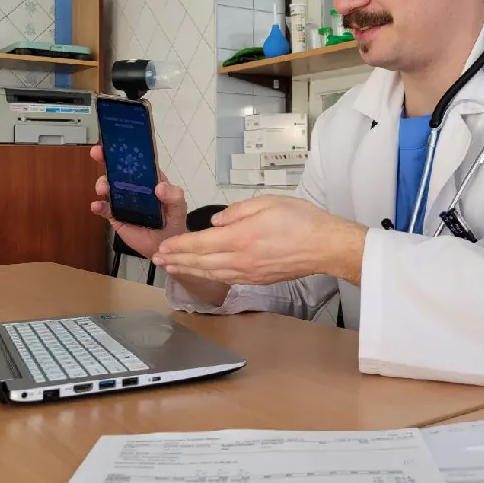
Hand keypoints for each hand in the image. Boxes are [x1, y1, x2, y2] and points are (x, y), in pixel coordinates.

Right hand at [90, 145, 187, 258]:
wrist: (164, 247)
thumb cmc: (173, 222)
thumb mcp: (179, 207)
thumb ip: (174, 195)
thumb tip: (159, 187)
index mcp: (149, 180)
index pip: (137, 161)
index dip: (126, 150)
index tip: (117, 143)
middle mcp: (134, 187)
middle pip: (117, 169)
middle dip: (106, 159)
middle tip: (98, 153)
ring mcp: (123, 201)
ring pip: (108, 187)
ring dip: (102, 183)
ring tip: (103, 189)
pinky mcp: (115, 216)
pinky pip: (104, 209)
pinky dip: (98, 206)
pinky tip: (97, 206)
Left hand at [153, 196, 367, 285]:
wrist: (325, 246)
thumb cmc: (301, 220)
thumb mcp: (267, 202)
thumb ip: (237, 211)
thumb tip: (216, 221)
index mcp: (240, 237)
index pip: (200, 244)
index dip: (179, 246)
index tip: (163, 247)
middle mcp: (241, 259)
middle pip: (201, 262)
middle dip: (177, 261)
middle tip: (157, 260)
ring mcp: (249, 273)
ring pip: (211, 274)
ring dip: (189, 271)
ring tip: (172, 269)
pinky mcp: (258, 280)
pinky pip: (227, 279)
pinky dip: (209, 277)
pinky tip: (202, 273)